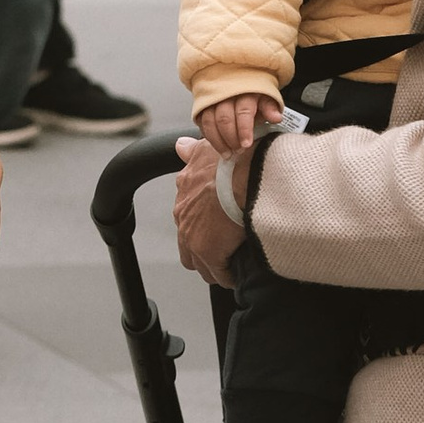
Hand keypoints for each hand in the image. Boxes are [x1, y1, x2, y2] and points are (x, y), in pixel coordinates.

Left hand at [174, 134, 246, 283]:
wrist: (242, 173)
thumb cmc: (230, 160)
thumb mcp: (206, 149)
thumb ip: (192, 151)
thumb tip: (181, 146)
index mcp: (184, 195)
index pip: (186, 218)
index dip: (200, 227)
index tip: (214, 230)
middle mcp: (183, 217)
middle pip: (187, 246)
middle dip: (202, 251)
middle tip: (221, 252)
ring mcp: (193, 237)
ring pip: (200, 263)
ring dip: (214, 266)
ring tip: (230, 267)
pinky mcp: (208, 253)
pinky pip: (218, 274)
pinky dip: (228, 276)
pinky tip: (238, 275)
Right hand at [196, 92, 275, 155]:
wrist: (238, 83)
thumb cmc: (253, 95)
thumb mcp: (266, 99)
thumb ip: (270, 109)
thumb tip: (276, 117)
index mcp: (245, 91)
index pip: (243, 112)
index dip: (244, 130)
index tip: (246, 145)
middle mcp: (227, 95)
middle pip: (224, 118)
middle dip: (231, 139)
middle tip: (238, 151)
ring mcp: (213, 100)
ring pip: (210, 122)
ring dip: (218, 141)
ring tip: (227, 153)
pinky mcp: (203, 107)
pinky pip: (202, 123)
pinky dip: (209, 136)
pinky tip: (217, 145)